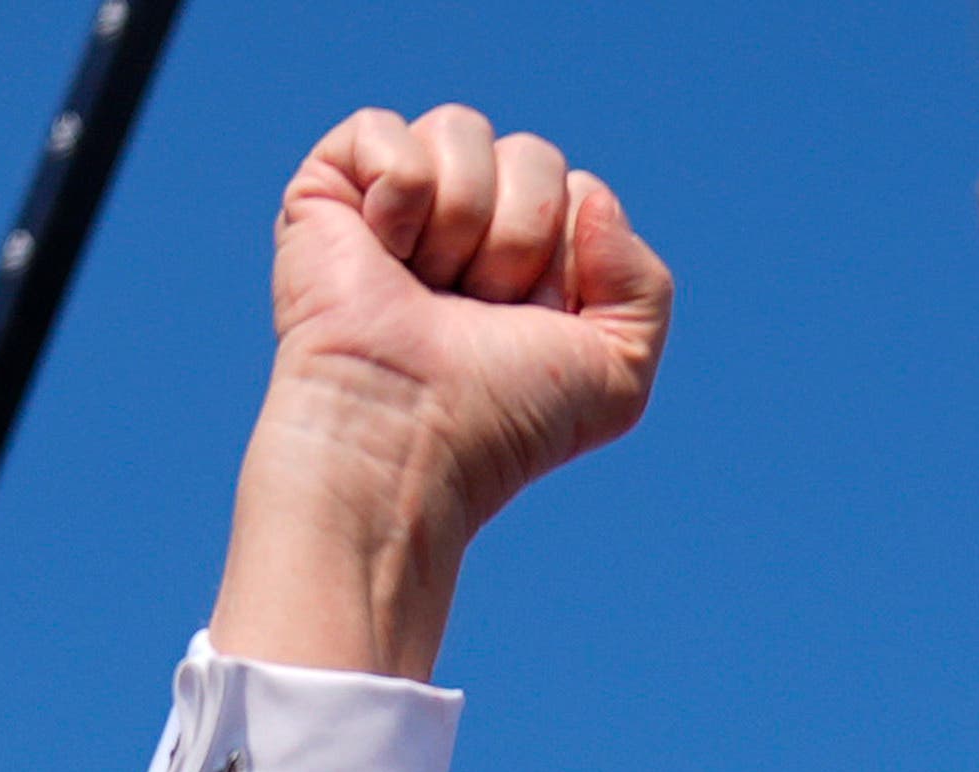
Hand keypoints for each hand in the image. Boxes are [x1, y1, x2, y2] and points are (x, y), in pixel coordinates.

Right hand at [210, 106, 674, 679]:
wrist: (409, 435)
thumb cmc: (503, 418)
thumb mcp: (618, 370)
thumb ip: (647, 284)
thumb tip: (592, 197)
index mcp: (532, 259)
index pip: (582, 192)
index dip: (568, 258)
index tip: (530, 322)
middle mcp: (468, 223)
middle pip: (534, 155)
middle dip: (519, 239)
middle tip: (475, 308)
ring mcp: (398, 201)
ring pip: (462, 129)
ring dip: (462, 221)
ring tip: (427, 285)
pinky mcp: (331, 188)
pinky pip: (387, 129)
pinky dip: (398, 194)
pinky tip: (381, 251)